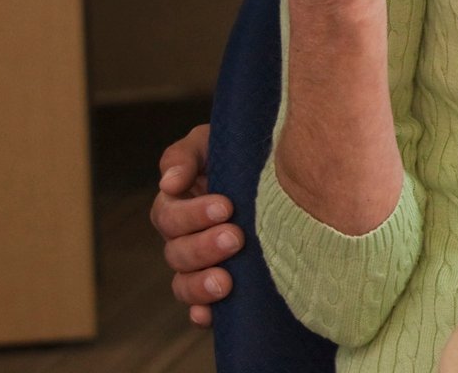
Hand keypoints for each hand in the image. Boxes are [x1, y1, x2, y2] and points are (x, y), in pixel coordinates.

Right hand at [151, 124, 240, 325]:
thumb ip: (186, 155)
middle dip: (202, 247)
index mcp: (180, 205)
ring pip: (184, 284)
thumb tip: (168, 183)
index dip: (191, 215)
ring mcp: (203, 265)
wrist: (288, 170)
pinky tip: (210, 315)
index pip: (168, 216)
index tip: (226, 206)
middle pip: (175, 252)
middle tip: (235, 237)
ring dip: (200, 284)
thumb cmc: (244, 155)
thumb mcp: (214, 142)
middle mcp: (186, 238)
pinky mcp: (223, 286)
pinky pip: (202, 309)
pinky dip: (202, 314)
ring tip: (225, 280)